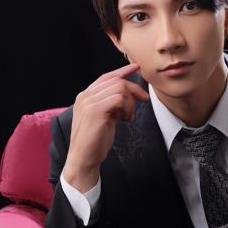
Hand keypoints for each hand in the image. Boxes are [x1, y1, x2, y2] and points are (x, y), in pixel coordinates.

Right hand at [63, 63, 148, 191]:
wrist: (83, 159)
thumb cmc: (95, 140)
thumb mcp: (106, 117)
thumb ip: (112, 104)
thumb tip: (128, 95)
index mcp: (86, 96)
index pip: (106, 77)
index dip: (122, 71)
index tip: (136, 67)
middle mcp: (85, 96)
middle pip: (116, 81)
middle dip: (134, 89)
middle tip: (144, 100)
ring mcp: (88, 102)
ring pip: (119, 88)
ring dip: (130, 102)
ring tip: (128, 117)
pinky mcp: (94, 110)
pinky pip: (119, 98)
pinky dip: (127, 107)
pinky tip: (125, 119)